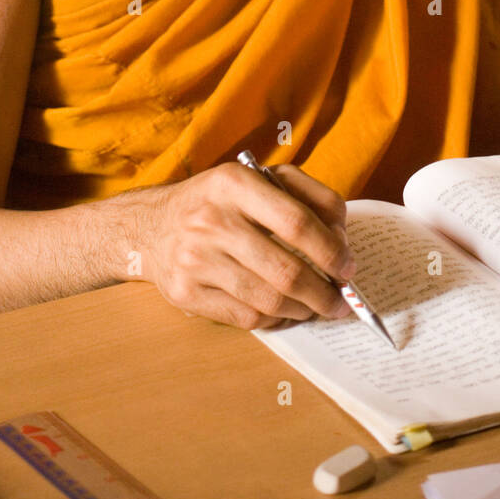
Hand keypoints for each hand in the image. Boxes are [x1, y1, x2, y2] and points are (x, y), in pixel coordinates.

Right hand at [117, 163, 356, 329]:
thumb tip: (341, 237)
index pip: (297, 221)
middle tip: (342, 300)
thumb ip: (306, 195)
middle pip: (287, 270)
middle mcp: (212, 220)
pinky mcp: (186, 293)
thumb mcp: (257, 179)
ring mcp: (196, 259)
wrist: (151, 226)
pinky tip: (286, 311)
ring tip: (318, 307)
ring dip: (305, 310)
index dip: (332, 249)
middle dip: (325, 292)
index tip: (349, 266)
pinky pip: (246, 318)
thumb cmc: (216, 203)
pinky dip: (276, 319)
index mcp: (234, 184)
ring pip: (269, 300)